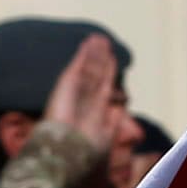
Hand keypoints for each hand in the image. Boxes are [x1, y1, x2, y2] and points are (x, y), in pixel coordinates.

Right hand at [43, 33, 121, 151]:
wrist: (65, 149)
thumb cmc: (86, 148)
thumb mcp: (107, 134)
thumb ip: (114, 118)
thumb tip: (121, 106)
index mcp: (96, 109)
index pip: (104, 85)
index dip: (108, 71)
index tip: (113, 59)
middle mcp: (86, 97)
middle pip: (96, 72)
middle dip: (101, 58)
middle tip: (105, 42)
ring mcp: (76, 88)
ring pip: (89, 66)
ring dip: (94, 52)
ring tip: (99, 38)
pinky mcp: (68, 82)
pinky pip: (78, 64)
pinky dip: (84, 53)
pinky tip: (89, 43)